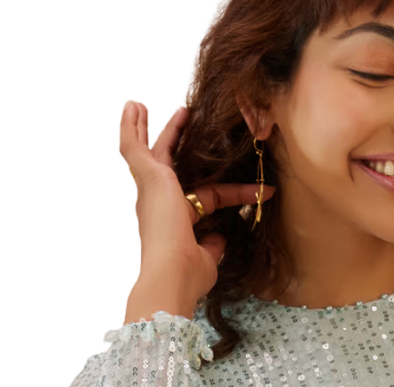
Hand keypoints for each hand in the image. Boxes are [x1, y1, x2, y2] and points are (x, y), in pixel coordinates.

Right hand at [120, 100, 274, 316]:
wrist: (173, 273)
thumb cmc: (188, 274)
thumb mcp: (209, 258)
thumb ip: (214, 245)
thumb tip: (221, 236)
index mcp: (174, 222)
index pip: (209, 197)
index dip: (237, 193)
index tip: (262, 191)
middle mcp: (157, 204)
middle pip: (168, 164)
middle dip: (173, 141)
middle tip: (181, 118)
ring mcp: (151, 189)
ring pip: (146, 152)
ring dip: (145, 129)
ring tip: (141, 106)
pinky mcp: (148, 178)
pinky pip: (133, 147)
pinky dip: (131, 127)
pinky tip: (132, 106)